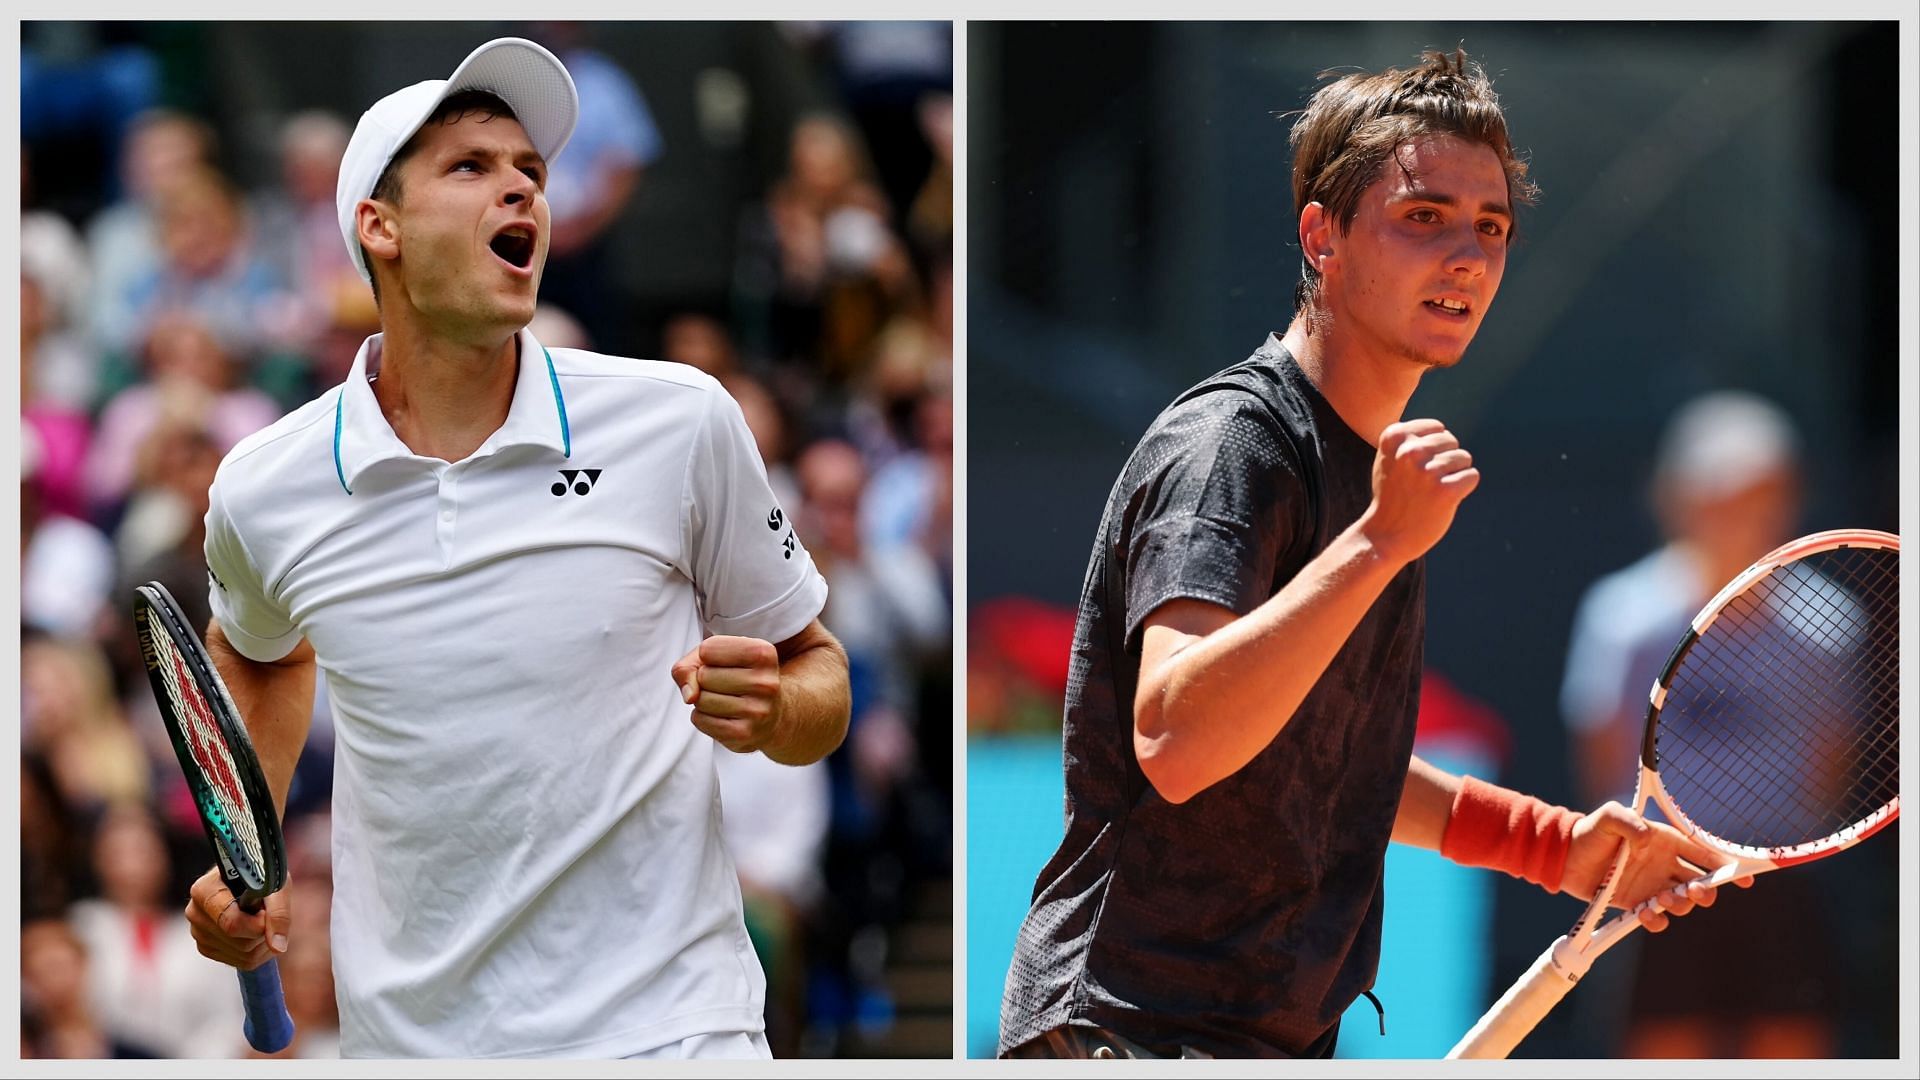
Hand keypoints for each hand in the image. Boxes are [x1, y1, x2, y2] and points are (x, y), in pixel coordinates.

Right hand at [184, 866, 289, 969]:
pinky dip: (258, 951)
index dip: (257, 924)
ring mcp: (198, 932)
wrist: (250, 878)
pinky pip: (241, 962)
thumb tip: (278, 947)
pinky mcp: (206, 948)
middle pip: (238, 941)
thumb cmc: (262, 876)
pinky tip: (256, 931)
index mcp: (204, 890)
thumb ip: (279, 913)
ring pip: (243, 955)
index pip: (231, 922)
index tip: (266, 911)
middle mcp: (195, 912)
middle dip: (263, 931)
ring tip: (261, 918)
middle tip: (265, 911)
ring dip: (264, 941)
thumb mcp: (276, 884)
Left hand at [671, 635, 782, 753]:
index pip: (708, 649)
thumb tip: (689, 696)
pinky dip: (703, 717)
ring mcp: (756, 711)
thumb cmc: (740, 678)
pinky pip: (700, 720)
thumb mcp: (717, 658)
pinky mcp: (744, 734)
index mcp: (763, 654)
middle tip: (728, 685)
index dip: (708, 656)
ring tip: (726, 700)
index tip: (727, 662)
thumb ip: (689, 666)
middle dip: (705, 679)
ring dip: (703, 700)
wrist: (772, 715)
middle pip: (703, 676)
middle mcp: (765, 683)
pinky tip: (724, 716)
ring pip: (700, 699)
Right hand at [1358, 419, 1478, 565]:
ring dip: (1453, 476)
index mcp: (1394, 437)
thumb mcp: (1389, 459)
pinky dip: (1463, 488)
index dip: (1431, 449)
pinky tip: (1445, 501)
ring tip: (1432, 493)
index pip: (1436, 428)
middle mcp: (1410, 451)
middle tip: (1423, 485)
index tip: (1413, 469)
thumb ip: (1410, 439)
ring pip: (1464, 458)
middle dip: (1444, 461)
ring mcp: (1428, 471)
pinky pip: (1472, 476)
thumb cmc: (1392, 496)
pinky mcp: (1445, 490)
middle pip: (1451, 441)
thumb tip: (1442, 430)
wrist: (1386, 536)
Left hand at [1559, 802, 1754, 931]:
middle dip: (1706, 892)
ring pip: (1682, 904)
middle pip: (1700, 884)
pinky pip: (1657, 919)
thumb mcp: (1609, 817)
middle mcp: (1664, 866)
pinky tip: (1644, 914)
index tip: (1746, 877)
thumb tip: (1646, 837)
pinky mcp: (1636, 904)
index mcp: (1665, 842)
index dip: (1727, 865)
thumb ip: (1627, 820)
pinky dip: (1656, 921)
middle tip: (1693, 892)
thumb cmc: (1589, 832)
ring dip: (1679, 906)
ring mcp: (1652, 886)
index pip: (1704, 854)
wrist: (1565, 857)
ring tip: (1660, 900)